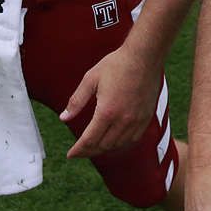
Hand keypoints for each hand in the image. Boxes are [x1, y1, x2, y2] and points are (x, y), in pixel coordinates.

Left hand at [60, 43, 160, 157]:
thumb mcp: (90, 79)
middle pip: (103, 146)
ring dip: (104, 149)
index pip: (89, 140)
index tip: (70, 154)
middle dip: (89, 151)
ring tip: (94, 147)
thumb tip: (64, 118)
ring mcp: (136, 120)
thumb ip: (76, 101)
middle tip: (80, 151)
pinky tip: (115, 141)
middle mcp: (123, 120)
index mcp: (106, 112)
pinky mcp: (146, 117)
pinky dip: (121, 144)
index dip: (78, 150)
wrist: (144, 56)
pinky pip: (133, 139)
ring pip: (118, 145)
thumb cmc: (117, 64)